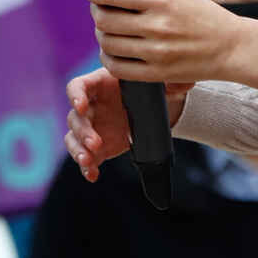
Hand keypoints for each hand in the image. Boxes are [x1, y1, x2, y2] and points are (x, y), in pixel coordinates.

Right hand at [62, 67, 191, 182]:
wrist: (159, 109)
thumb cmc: (155, 89)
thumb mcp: (162, 83)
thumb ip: (170, 82)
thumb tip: (183, 84)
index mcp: (100, 84)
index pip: (77, 86)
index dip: (75, 96)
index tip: (81, 106)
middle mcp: (92, 105)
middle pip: (76, 117)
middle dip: (82, 131)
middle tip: (97, 143)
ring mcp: (93, 127)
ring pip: (74, 138)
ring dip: (78, 150)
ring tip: (88, 160)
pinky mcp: (99, 147)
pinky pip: (86, 157)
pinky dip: (86, 167)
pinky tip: (92, 175)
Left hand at [87, 0, 257, 86]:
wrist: (230, 47)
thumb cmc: (201, 16)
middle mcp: (156, 25)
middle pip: (103, 19)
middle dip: (96, 11)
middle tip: (101, 8)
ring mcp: (155, 52)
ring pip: (106, 43)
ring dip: (101, 34)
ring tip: (109, 30)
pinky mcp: (157, 73)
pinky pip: (116, 68)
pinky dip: (108, 58)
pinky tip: (114, 50)